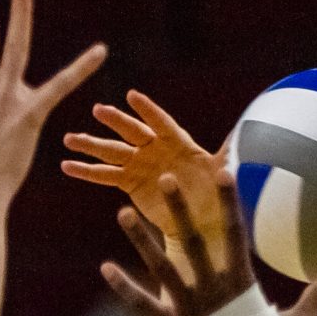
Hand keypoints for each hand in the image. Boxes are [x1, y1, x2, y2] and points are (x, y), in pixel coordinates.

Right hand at [62, 90, 225, 237]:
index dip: (148, 110)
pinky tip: (67, 166)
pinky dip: (86, 171)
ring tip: (68, 139)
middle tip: (98, 110)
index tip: (133, 97)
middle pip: (132, 132)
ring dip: (91, 145)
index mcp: (178, 142)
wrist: (204, 219)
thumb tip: (249, 134)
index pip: (162, 122)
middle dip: (115, 122)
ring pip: (112, 151)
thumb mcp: (224, 172)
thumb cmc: (216, 192)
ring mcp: (140, 164)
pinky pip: (104, 175)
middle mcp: (155, 148)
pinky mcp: (129, 182)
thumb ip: (230, 153)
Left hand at [100, 172, 316, 315]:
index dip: (229, 202)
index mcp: (240, 286)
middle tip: (166, 179)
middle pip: (192, 242)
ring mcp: (188, 310)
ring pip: (161, 268)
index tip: (222, 173)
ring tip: (123, 211)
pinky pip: (143, 308)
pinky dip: (125, 289)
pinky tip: (106, 268)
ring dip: (141, 240)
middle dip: (179, 208)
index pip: (235, 234)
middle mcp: (211, 291)